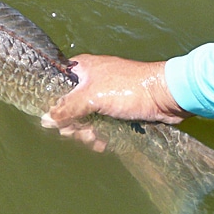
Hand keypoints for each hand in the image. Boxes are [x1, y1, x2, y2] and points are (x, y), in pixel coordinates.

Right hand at [41, 55, 192, 131]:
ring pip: (86, 118)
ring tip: (95, 140)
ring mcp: (106, 95)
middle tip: (79, 134)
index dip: (54, 104)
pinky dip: (101, 135)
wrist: (167, 95)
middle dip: (73, 124)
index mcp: (83, 69)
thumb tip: (46, 120)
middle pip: (70, 106)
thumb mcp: (92, 97)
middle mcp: (92, 80)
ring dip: (87, 133)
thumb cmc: (129, 88)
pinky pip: (102, 124)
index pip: (58, 85)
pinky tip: (104, 144)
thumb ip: (67, 108)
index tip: (57, 120)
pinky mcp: (119, 109)